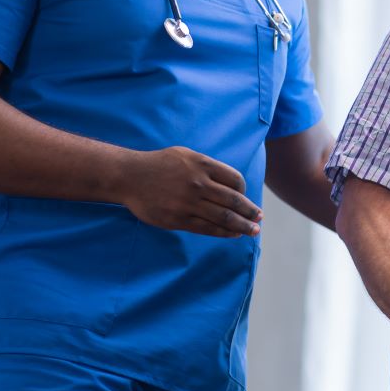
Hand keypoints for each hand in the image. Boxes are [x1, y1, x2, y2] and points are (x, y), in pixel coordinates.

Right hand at [118, 147, 262, 237]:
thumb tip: (232, 184)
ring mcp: (188, 203)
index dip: (244, 191)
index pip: (235, 180)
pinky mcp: (178, 219)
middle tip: (260, 218)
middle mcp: (198, 183)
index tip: (246, 198)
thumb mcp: (186, 155)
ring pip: (223, 218)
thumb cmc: (160, 164)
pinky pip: (207, 228)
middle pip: (233, 201)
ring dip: (242, 226)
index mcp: (202, 165)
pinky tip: (233, 234)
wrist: (130, 177)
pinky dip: (223, 233)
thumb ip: (208, 167)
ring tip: (253, 231)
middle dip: (250, 212)